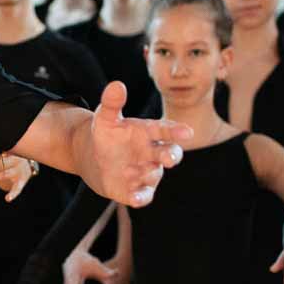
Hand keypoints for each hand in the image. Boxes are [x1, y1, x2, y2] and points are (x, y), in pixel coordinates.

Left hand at [0, 146, 37, 202]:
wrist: (29, 163)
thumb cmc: (10, 156)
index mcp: (9, 150)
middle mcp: (15, 159)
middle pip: (1, 164)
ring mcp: (19, 171)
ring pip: (5, 174)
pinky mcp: (21, 181)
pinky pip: (17, 188)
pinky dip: (13, 194)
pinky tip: (7, 199)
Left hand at [86, 81, 191, 206]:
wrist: (95, 160)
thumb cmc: (107, 136)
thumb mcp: (105, 118)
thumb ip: (111, 103)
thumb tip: (116, 84)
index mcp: (148, 133)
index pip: (165, 130)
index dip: (177, 131)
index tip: (188, 132)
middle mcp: (152, 153)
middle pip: (170, 153)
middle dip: (172, 155)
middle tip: (170, 158)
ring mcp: (147, 172)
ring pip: (155, 174)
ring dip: (147, 174)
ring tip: (129, 171)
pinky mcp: (137, 189)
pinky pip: (144, 195)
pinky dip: (141, 197)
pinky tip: (134, 199)